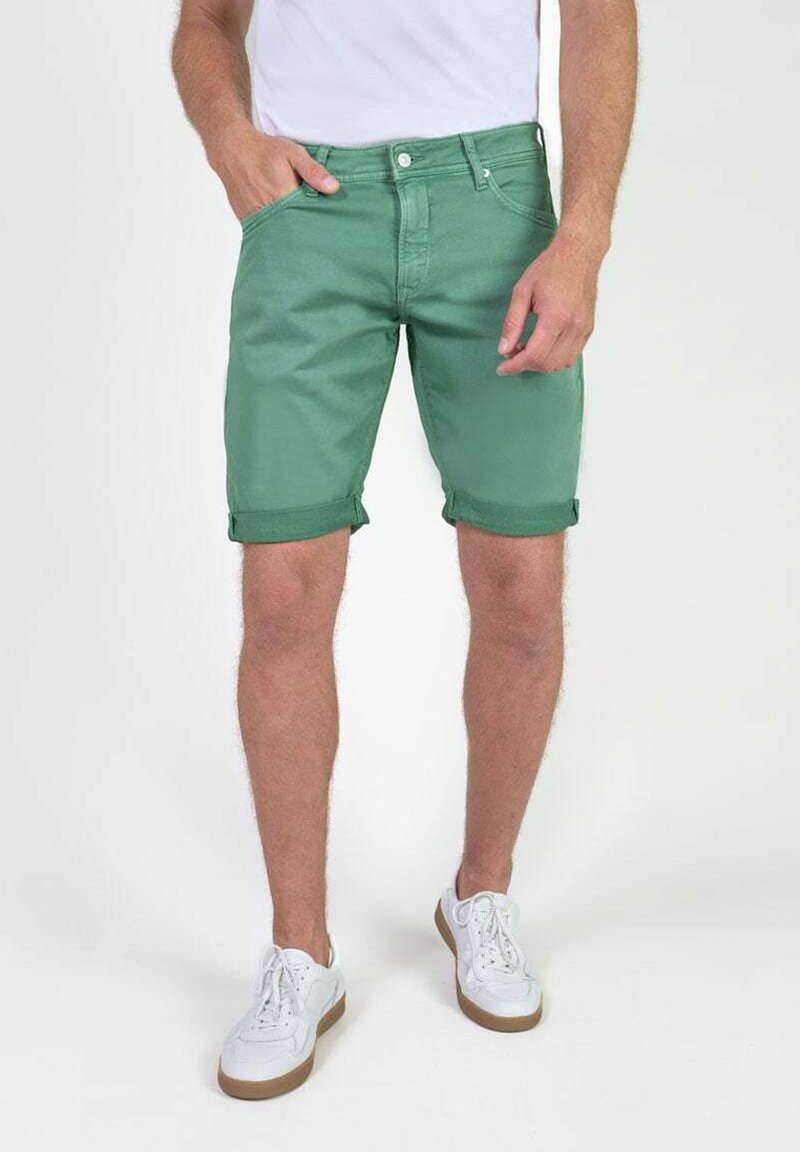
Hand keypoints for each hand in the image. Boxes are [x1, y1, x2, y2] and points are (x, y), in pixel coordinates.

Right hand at [207, 123, 338, 219]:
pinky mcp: (247, 219)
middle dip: (303, 229)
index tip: (324, 223)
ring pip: (277, 231)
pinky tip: (281, 224)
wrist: (231, 150)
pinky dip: (274, 228)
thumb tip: (333, 188)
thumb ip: (313, 171)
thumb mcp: (293, 153)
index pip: (306, 217)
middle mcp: (268, 209)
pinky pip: (264, 229)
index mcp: (282, 195)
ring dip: (288, 230)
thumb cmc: (264, 150)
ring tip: (297, 226)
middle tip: (313, 229)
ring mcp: (255, 216)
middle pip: (292, 228)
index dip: (315, 220)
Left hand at [496, 232, 602, 374]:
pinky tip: (543, 346)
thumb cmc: (551, 267)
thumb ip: (512, 323)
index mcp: (556, 317)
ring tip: (526, 349)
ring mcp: (584, 329)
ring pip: (561, 363)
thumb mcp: (522, 291)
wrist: (580, 253)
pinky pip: (572, 356)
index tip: (502, 368)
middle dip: (526, 365)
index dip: (515, 366)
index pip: (534, 355)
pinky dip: (555, 358)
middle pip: (547, 363)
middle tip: (512, 354)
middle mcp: (574, 327)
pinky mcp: (589, 328)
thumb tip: (504, 349)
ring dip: (541, 363)